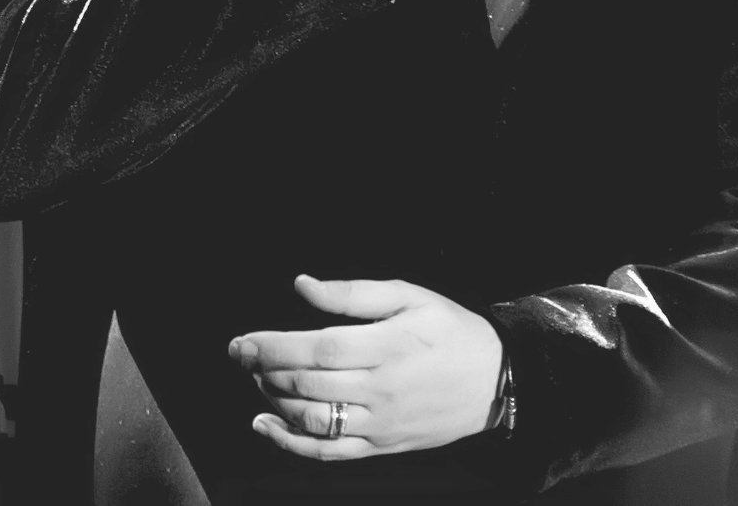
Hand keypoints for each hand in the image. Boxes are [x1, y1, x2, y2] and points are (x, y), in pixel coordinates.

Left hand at [229, 275, 504, 460]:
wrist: (495, 379)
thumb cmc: (451, 331)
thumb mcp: (410, 296)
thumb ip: (353, 293)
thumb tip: (303, 286)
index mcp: (388, 345)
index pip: (316, 348)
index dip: (273, 345)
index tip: (244, 341)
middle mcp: (381, 388)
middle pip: (307, 384)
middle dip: (264, 369)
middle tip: (242, 355)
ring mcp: (379, 422)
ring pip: (311, 418)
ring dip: (274, 400)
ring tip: (260, 379)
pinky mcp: (380, 445)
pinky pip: (327, 451)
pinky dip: (290, 442)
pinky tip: (266, 426)